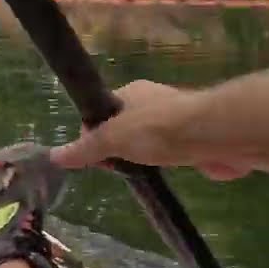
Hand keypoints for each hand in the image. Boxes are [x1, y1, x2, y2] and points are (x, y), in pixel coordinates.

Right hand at [49, 80, 251, 180]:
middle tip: (120, 169)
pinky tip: (176, 175)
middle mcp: (156, 101)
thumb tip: (53, 156)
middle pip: (129, 127)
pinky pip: (182, 152)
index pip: (103, 112)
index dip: (94, 135)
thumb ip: (86, 148)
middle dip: (123, 148)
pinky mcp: (202, 138)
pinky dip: (178, 163)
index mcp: (132, 92)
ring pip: (156, 140)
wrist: (216, 134)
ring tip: (146, 174)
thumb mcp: (113, 139)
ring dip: (151, 156)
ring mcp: (181, 119)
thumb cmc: (158, 129)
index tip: (94, 158)